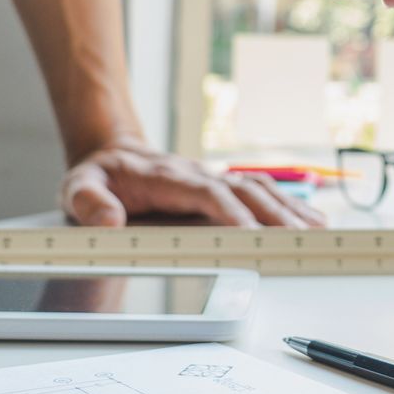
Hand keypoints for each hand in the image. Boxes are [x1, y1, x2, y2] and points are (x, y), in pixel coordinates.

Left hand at [61, 138, 325, 228]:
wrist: (111, 152)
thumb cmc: (99, 175)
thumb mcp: (77, 187)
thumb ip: (88, 202)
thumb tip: (108, 220)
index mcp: (165, 177)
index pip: (206, 193)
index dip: (231, 212)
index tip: (252, 234)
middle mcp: (195, 174)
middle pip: (243, 191)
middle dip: (273, 215)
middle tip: (299, 241)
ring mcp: (211, 178)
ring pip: (258, 189)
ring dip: (287, 209)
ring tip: (316, 232)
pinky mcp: (220, 187)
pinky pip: (259, 192)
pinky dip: (286, 205)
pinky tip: (309, 221)